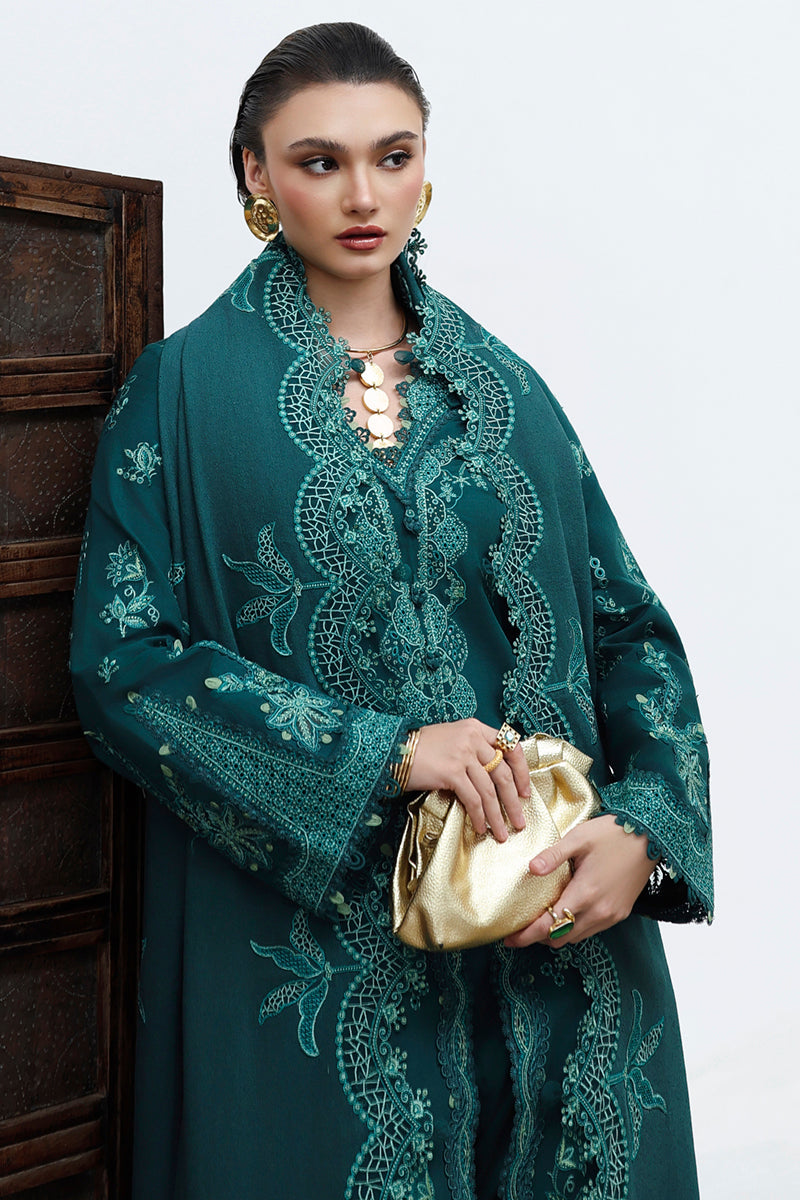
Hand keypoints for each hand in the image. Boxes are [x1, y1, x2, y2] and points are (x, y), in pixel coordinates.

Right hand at [406, 719, 530, 841]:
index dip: (522, 771)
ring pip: (490, 790)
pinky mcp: (452, 771)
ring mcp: (462, 754)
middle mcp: (472, 738)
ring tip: (503, 832)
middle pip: (503, 773)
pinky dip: (479, 816)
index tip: (525, 790)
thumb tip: (492, 776)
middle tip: (519, 820)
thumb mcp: (452, 738)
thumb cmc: (421, 748)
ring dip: (498, 815)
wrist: (394, 750)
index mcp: (475, 728)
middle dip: (514, 801)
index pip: (510, 746)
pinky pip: (473, 799)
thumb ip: (473, 750)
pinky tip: (481, 827)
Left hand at [504, 814, 655, 946]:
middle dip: (538, 937)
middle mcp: (599, 911)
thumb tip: (531, 869)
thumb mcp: (579, 838)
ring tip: (541, 919)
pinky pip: (591, 930)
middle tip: (522, 927)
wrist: (650, 837)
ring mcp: (611, 915)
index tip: (509, 939)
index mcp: (585, 894)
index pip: (549, 926)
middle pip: (560, 938)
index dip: (526, 936)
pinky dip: (575, 928)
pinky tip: (567, 911)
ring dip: (557, 933)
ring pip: (576, 938)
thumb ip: (553, 856)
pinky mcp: (620, 913)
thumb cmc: (613, 834)